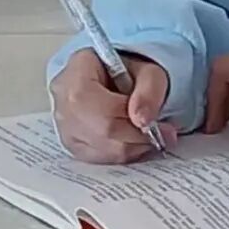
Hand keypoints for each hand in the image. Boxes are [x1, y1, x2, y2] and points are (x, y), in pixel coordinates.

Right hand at [51, 48, 175, 163]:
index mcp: (77, 71)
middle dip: (136, 136)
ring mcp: (63, 125)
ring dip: (132, 147)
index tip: (157, 123)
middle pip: (100, 131)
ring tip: (155, 137)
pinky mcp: (71, 144)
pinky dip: (122, 154)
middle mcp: (62, 99)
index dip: (129, 118)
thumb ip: (150, 89)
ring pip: (99, 149)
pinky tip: (138, 143)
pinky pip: (97, 158)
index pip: (99, 104)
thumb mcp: (149, 69)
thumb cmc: (128, 71)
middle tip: (165, 134)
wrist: (115, 77)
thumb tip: (143, 120)